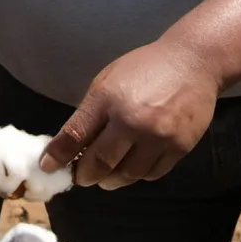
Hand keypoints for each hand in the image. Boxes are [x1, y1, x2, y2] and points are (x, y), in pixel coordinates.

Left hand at [40, 39, 220, 190]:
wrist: (193, 62)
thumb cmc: (145, 68)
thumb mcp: (108, 81)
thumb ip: (89, 114)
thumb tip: (68, 147)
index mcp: (108, 98)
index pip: (75, 135)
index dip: (57, 156)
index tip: (47, 167)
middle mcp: (132, 120)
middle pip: (100, 163)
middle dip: (85, 175)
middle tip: (81, 177)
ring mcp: (158, 136)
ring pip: (126, 175)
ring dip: (111, 179)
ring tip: (107, 175)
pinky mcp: (179, 147)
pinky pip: (151, 174)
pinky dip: (138, 174)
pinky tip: (134, 164)